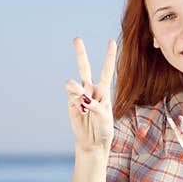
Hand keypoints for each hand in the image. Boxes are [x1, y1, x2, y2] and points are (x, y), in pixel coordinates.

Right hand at [65, 37, 116, 151]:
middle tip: (76, 39)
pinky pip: (72, 97)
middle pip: (84, 67)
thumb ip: (95, 104)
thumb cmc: (104, 129)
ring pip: (74, 84)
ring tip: (83, 102)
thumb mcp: (105, 116)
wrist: (93, 142)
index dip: (109, 56)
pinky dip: (77, 104)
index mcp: (104, 90)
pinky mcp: (71, 103)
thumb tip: (82, 98)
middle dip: (80, 54)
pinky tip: (82, 112)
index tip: (111, 41)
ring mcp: (80, 96)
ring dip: (76, 89)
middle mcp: (91, 89)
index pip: (107, 70)